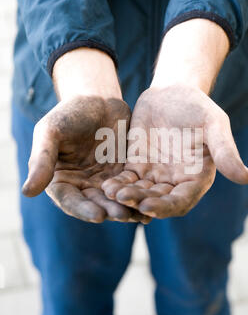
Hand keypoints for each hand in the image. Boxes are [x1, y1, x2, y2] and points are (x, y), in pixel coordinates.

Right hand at [22, 95, 149, 222]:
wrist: (97, 98)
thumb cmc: (68, 113)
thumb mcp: (51, 132)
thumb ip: (41, 160)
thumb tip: (27, 192)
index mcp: (60, 181)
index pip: (70, 201)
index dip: (83, 210)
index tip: (98, 216)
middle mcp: (82, 186)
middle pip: (95, 204)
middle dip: (109, 211)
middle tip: (123, 216)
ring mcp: (103, 182)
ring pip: (115, 200)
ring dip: (127, 208)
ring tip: (141, 214)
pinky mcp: (124, 175)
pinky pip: (132, 188)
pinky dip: (141, 196)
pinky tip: (154, 201)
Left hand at [102, 84, 247, 218]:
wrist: (173, 91)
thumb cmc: (198, 106)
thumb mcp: (214, 125)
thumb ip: (226, 151)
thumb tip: (246, 178)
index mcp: (196, 178)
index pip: (181, 201)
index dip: (165, 207)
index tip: (148, 207)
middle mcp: (175, 182)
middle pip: (157, 201)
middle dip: (140, 202)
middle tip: (123, 198)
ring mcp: (155, 175)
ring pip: (139, 193)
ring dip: (126, 196)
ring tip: (110, 192)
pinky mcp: (137, 166)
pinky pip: (126, 179)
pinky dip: (117, 184)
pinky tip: (105, 185)